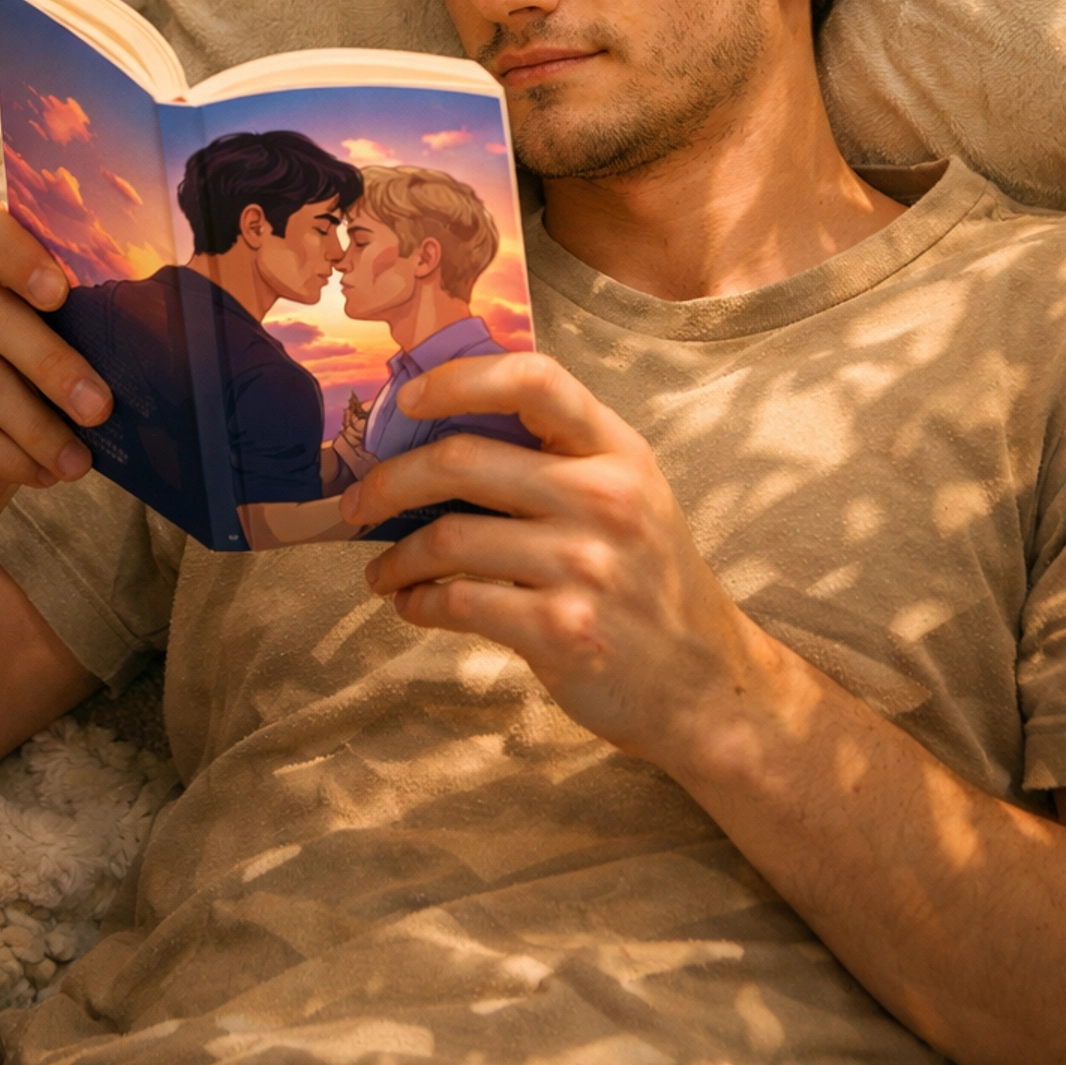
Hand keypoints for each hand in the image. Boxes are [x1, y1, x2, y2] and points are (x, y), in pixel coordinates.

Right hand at [0, 194, 111, 533]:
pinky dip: (7, 454)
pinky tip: (43, 472)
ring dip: (38, 425)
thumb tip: (144, 333)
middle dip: (53, 364)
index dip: (15, 251)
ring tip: (79, 459)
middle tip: (100, 408)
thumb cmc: (21, 384)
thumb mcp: (47, 340)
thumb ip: (72, 319)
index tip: (61, 293)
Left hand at [341, 351, 769, 774]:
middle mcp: (605, 498)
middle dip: (390, 480)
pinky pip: (459, 603)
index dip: (458, 379)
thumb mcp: (629, 498)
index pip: (534, 380)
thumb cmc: (650, 582)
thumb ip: (557, 460)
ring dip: (397, 558)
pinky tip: (414, 606)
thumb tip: (438, 437)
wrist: (707, 685)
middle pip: (463, 460)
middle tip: (358, 502)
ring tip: (383, 572)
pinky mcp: (563, 629)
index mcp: (618, 451)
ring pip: (448, 538)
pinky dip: (420, 604)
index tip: (406, 400)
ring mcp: (585, 565)